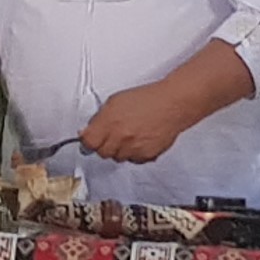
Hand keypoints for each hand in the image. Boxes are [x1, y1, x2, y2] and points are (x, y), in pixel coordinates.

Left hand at [81, 80, 196, 165]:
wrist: (172, 104)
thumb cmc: (147, 99)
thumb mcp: (115, 101)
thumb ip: (99, 118)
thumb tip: (87, 131)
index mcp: (109, 121)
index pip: (88, 142)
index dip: (88, 141)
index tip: (90, 139)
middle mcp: (120, 136)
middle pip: (102, 152)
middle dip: (104, 145)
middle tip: (112, 135)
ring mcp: (133, 148)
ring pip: (118, 157)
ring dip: (120, 149)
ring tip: (129, 135)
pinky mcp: (146, 155)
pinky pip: (133, 160)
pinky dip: (134, 153)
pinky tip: (139, 140)